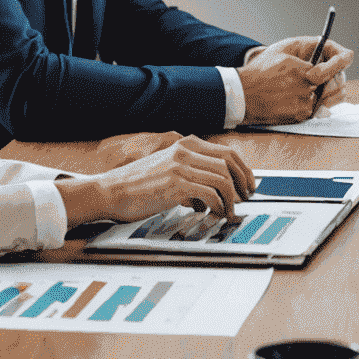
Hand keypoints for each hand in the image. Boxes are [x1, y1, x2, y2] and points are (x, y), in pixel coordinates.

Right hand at [56, 134, 255, 227]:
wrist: (109, 191)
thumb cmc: (138, 185)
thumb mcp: (168, 169)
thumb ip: (191, 172)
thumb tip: (216, 190)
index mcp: (186, 144)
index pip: (227, 152)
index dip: (244, 169)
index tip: (249, 185)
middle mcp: (186, 150)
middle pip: (230, 162)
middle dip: (244, 181)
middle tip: (247, 198)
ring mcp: (181, 166)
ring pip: (222, 179)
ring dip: (231, 199)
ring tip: (229, 212)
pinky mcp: (175, 184)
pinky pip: (210, 193)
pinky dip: (218, 205)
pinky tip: (215, 214)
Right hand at [239, 37, 353, 122]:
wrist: (242, 95)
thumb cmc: (260, 71)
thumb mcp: (283, 52)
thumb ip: (307, 53)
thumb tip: (326, 53)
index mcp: (301, 71)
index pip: (330, 68)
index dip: (341, 62)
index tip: (349, 56)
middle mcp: (305, 90)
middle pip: (331, 83)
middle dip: (330, 77)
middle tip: (320, 73)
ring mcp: (303, 105)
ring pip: (324, 96)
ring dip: (319, 90)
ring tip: (302, 85)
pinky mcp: (300, 116)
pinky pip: (314, 107)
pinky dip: (309, 101)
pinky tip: (294, 96)